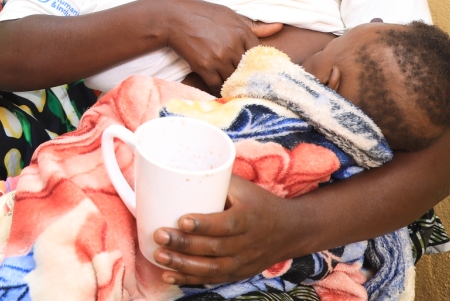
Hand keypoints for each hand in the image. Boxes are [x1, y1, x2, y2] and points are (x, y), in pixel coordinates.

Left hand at [152, 176, 298, 284]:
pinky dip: (189, 280)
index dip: (204, 225)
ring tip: (159, 256)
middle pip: (214, 248)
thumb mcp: (244, 188)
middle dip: (184, 244)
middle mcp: (247, 243)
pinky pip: (212, 279)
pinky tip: (168, 276)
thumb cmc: (259, 203)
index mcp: (249, 218)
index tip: (181, 220)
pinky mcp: (237, 273)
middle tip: (160, 235)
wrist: (290, 231)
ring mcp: (242, 262)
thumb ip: (216, 180)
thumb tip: (179, 168)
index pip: (226, 224)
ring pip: (211, 268)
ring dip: (182, 265)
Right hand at [155, 0, 281, 89]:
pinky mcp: (204, 67)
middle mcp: (232, 46)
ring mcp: (218, 58)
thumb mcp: (231, 15)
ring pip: (233, 80)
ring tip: (235, 88)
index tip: (257, 70)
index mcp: (242, 32)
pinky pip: (216, 85)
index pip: (259, 55)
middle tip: (249, 84)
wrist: (173, 18)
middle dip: (247, 77)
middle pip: (248, 70)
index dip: (258, 64)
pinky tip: (220, 88)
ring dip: (234, 85)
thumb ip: (255, 26)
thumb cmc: (202, 14)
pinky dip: (219, 88)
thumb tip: (279, 27)